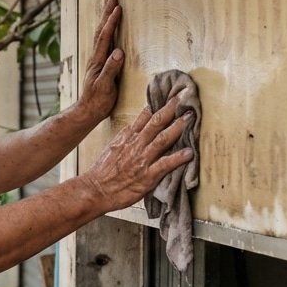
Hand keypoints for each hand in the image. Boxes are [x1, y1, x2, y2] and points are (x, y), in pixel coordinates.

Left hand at [75, 0, 125, 124]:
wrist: (88, 111)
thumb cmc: (97, 101)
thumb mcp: (105, 86)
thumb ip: (111, 69)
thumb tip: (119, 51)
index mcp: (98, 61)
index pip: (105, 37)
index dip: (111, 22)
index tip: (118, 8)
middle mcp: (96, 57)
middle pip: (101, 31)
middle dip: (107, 14)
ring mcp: (97, 61)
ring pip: (102, 36)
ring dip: (106, 20)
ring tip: (111, 8)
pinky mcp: (100, 65)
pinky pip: (104, 43)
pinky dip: (107, 32)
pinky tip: (110, 31)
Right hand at [81, 97, 194, 211]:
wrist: (96, 189)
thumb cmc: (104, 171)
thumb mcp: (113, 146)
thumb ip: (126, 135)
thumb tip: (136, 124)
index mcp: (128, 137)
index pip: (146, 116)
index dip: (160, 106)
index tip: (172, 97)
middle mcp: (136, 144)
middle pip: (156, 122)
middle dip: (172, 109)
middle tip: (184, 98)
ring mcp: (142, 159)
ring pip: (162, 139)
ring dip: (178, 127)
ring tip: (190, 118)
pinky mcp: (147, 176)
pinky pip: (165, 164)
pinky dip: (177, 158)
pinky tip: (189, 153)